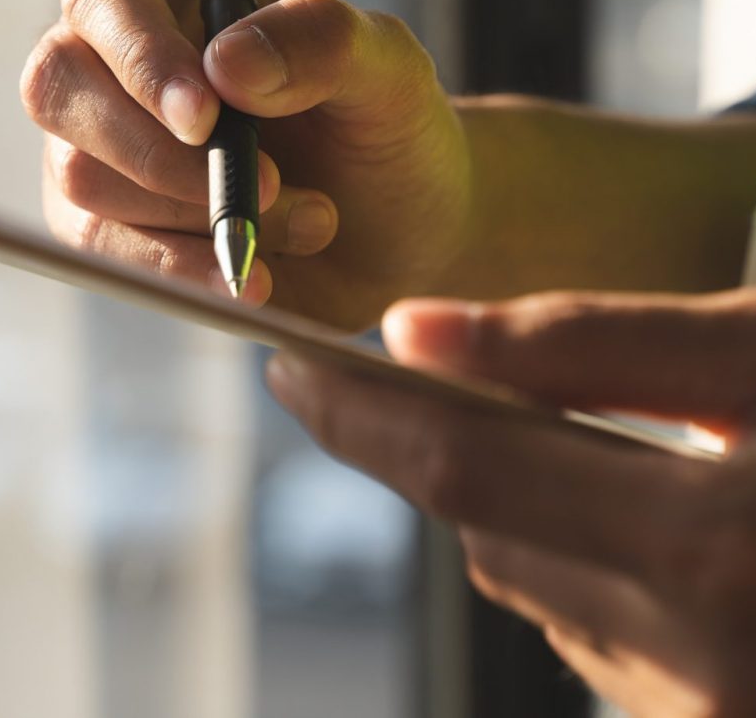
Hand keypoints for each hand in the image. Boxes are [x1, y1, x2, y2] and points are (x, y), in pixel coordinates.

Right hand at [20, 0, 470, 327]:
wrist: (402, 223)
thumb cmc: (386, 120)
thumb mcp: (387, 67)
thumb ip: (322, 43)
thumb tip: (227, 64)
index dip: (142, 57)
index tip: (205, 118)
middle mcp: (117, 48)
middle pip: (59, 86)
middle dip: (158, 153)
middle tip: (267, 184)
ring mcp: (99, 135)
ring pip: (82, 177)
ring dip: (200, 213)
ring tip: (311, 218)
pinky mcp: (104, 217)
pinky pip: (102, 248)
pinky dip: (179, 267)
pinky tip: (252, 274)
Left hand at [267, 288, 755, 716]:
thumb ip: (593, 344)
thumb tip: (412, 332)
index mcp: (708, 549)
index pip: (468, 470)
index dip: (364, 411)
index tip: (289, 362)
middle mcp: (695, 667)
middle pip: (487, 534)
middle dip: (435, 445)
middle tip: (386, 375)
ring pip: (530, 587)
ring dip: (517, 503)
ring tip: (558, 430)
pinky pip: (592, 635)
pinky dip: (582, 561)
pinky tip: (647, 517)